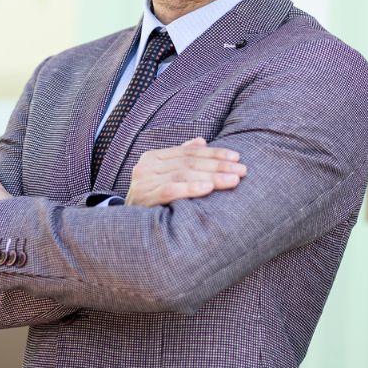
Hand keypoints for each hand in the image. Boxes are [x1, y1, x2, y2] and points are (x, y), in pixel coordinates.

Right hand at [126, 137, 245, 206]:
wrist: (126, 227)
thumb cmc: (151, 199)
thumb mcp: (162, 176)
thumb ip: (180, 158)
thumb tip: (202, 141)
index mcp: (153, 157)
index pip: (188, 152)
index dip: (214, 153)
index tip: (236, 157)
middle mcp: (146, 166)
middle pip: (189, 162)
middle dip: (218, 165)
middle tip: (242, 170)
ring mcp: (144, 182)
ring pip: (183, 174)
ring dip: (212, 176)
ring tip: (233, 180)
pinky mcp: (145, 198)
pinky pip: (171, 190)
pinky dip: (191, 188)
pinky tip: (208, 188)